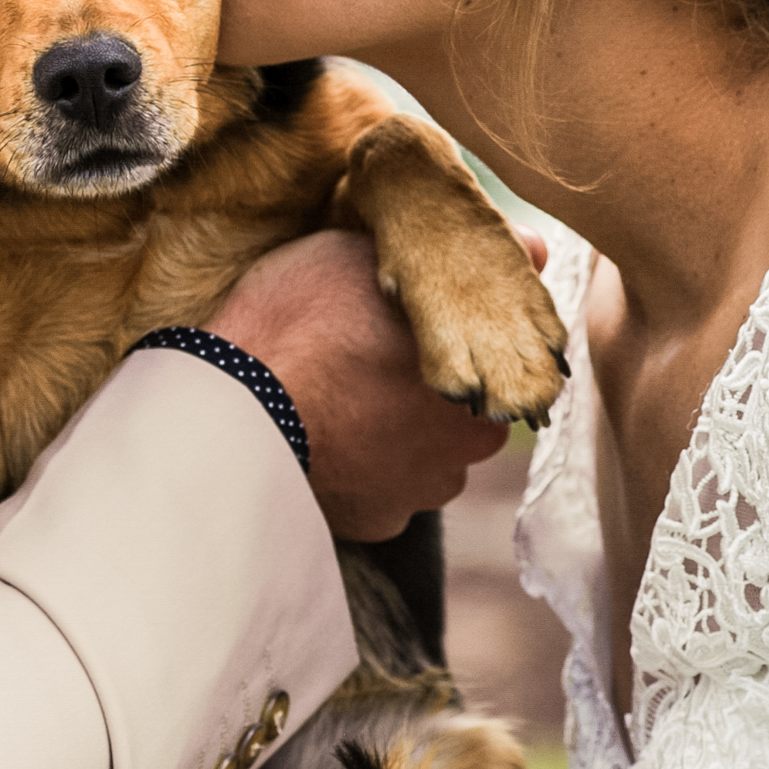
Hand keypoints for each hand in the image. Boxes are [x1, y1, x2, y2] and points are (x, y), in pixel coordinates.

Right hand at [210, 230, 509, 540]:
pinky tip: (329, 441)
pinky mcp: (383, 522)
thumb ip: (456, 256)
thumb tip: (536, 247)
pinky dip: (365, 475)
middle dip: (431, 395)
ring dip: (400, 437)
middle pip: (463, 410)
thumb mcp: (367, 254)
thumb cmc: (298, 318)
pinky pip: (384, 494)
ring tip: (343, 405)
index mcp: (477, 365)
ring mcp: (427, 486)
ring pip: (428, 457)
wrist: (233, 407)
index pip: (491, 355)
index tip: (405, 332)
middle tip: (371, 367)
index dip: (450, 341)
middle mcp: (470, 435)